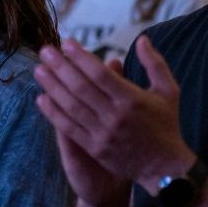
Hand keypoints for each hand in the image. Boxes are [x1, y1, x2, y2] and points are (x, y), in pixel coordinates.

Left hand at [34, 37, 194, 196]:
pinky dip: (53, 113)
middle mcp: (115, 116)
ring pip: (71, 106)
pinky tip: (41, 99)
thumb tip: (142, 38)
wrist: (165, 168)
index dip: (81, 57)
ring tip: (38, 70)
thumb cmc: (166, 124)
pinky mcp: (95, 148)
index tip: (66, 43)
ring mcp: (103, 133)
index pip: (100, 74)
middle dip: (60, 67)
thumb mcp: (168, 91)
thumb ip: (154, 63)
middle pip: (80, 87)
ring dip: (52, 87)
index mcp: (132, 99)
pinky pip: (69, 128)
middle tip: (45, 51)